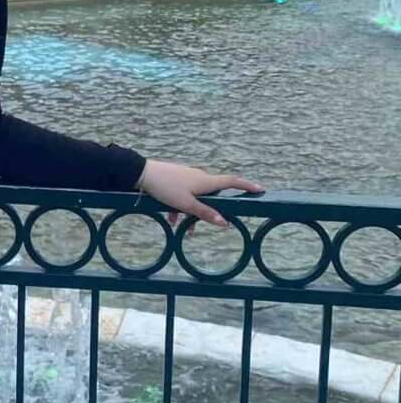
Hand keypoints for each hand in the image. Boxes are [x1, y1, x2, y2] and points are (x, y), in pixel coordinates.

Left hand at [136, 158, 263, 229]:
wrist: (141, 174)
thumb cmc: (165, 188)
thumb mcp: (186, 204)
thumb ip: (205, 214)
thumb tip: (225, 223)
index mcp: (205, 181)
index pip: (231, 181)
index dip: (247, 186)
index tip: (260, 189)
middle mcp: (199, 177)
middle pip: (213, 194)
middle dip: (210, 210)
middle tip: (207, 223)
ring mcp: (187, 177)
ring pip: (196, 198)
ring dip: (191, 213)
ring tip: (182, 228)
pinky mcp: (176, 179)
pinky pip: (184, 196)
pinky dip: (181, 207)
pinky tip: (171, 220)